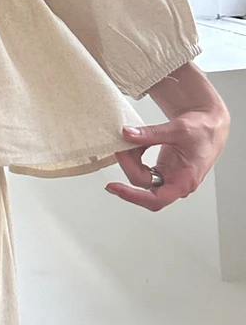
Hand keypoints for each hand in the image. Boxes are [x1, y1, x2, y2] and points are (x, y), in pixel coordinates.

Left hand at [106, 107, 230, 210]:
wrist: (209, 125)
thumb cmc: (203, 131)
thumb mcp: (177, 129)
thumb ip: (150, 134)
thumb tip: (127, 135)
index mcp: (185, 181)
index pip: (156, 199)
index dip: (133, 196)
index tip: (116, 187)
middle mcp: (176, 184)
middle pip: (144, 185)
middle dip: (129, 165)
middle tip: (121, 147)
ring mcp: (168, 178)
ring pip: (141, 178)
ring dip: (130, 161)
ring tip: (128, 142)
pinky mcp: (162, 171)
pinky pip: (143, 169)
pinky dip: (135, 157)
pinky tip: (134, 145)